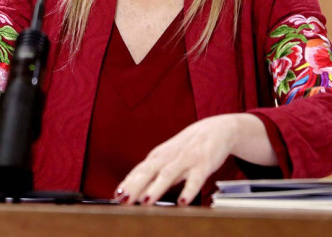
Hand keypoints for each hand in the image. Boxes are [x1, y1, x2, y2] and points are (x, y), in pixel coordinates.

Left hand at [115, 113, 273, 205]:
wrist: (215, 129)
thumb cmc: (186, 148)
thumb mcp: (167, 158)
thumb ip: (152, 174)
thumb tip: (133, 192)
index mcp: (158, 156)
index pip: (138, 171)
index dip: (127, 183)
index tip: (116, 196)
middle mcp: (168, 157)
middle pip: (148, 172)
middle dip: (134, 186)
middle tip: (123, 200)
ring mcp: (185, 160)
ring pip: (168, 175)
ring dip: (156, 188)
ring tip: (146, 201)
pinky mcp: (202, 164)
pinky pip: (195, 179)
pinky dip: (189, 190)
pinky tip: (182, 201)